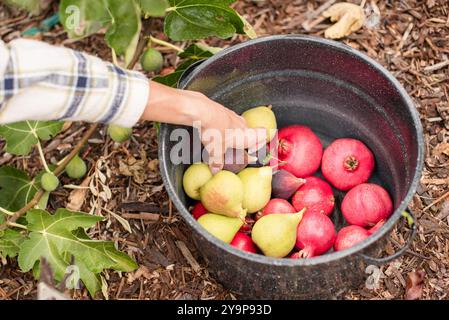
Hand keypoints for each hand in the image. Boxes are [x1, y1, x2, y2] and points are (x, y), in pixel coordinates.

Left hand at [141, 81, 264, 172]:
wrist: (202, 111)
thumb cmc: (215, 131)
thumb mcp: (215, 151)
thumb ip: (217, 161)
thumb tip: (216, 169)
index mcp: (246, 135)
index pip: (263, 135)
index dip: (260, 142)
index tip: (252, 150)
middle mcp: (242, 124)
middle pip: (247, 131)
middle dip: (242, 140)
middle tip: (232, 149)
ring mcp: (233, 115)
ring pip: (236, 125)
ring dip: (231, 132)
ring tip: (219, 140)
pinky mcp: (222, 110)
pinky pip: (225, 119)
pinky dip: (221, 125)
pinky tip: (211, 130)